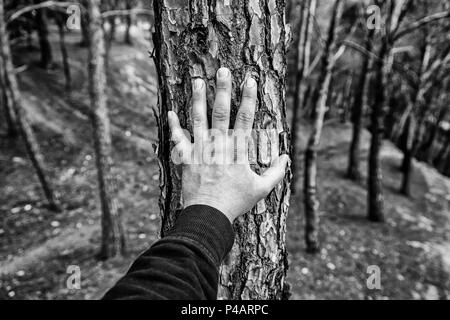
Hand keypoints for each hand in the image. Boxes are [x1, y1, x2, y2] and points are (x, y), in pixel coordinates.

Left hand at [168, 67, 289, 222]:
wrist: (209, 214)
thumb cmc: (235, 202)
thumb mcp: (261, 189)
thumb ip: (276, 172)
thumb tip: (286, 157)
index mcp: (237, 150)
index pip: (245, 118)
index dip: (249, 98)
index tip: (250, 80)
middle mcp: (218, 145)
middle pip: (221, 112)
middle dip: (223, 89)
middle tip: (223, 70)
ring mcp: (201, 150)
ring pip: (199, 119)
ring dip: (198, 99)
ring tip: (197, 80)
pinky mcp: (187, 158)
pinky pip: (179, 139)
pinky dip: (174, 126)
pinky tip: (170, 111)